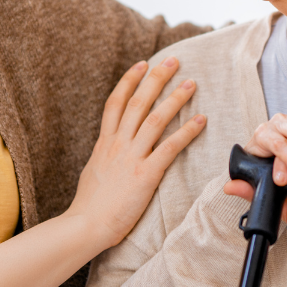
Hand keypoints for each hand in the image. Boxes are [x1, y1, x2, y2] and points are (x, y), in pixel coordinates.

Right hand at [69, 57, 205, 250]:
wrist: (86, 225)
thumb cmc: (90, 205)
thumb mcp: (93, 170)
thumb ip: (105, 154)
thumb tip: (110, 147)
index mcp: (104, 142)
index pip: (116, 102)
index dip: (129, 81)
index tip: (142, 64)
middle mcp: (117, 144)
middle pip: (137, 102)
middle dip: (156, 78)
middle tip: (173, 61)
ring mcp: (131, 158)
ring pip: (154, 119)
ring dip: (175, 99)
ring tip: (191, 84)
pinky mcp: (145, 175)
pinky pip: (168, 148)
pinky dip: (186, 132)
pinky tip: (200, 121)